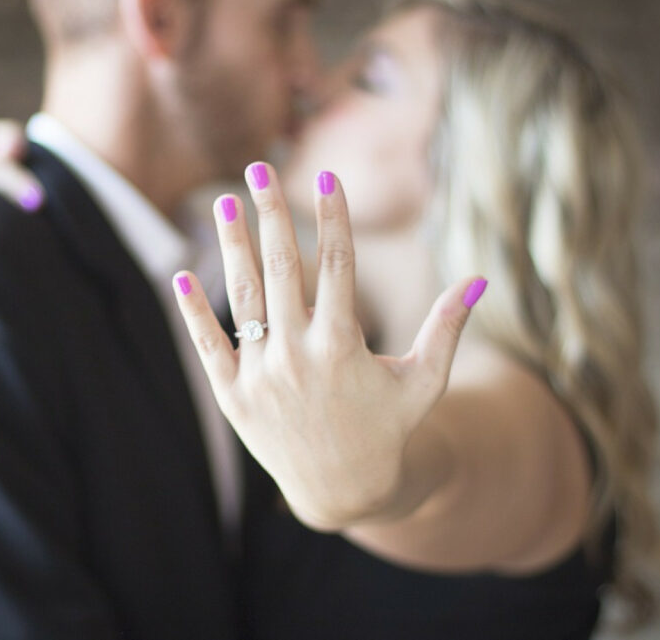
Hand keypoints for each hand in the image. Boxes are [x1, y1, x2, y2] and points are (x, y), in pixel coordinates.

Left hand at [172, 163, 485, 530]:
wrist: (342, 490)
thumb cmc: (387, 428)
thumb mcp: (424, 381)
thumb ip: (447, 328)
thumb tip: (479, 279)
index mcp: (343, 345)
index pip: (337, 265)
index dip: (333, 218)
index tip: (327, 179)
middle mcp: (298, 355)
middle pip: (283, 267)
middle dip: (271, 213)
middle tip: (260, 169)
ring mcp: (261, 375)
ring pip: (242, 296)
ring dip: (232, 246)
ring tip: (225, 204)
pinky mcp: (233, 396)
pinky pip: (207, 345)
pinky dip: (192, 311)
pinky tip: (180, 275)